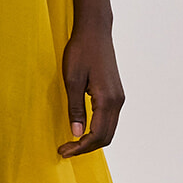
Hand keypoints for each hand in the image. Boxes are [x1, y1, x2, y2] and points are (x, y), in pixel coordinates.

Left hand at [58, 19, 123, 157]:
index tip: (63, 151)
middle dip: (86, 147)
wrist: (95, 31)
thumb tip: (75, 133)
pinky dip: (97, 129)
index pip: (97, 135)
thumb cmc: (81, 51)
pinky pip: (109, 119)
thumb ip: (74, 108)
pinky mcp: (116, 93)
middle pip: (106, 137)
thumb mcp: (71, 80)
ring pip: (109, 129)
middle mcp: (117, 101)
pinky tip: (82, 128)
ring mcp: (119, 97)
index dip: (80, 147)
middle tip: (65, 150)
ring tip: (72, 142)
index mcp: (107, 99)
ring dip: (92, 140)